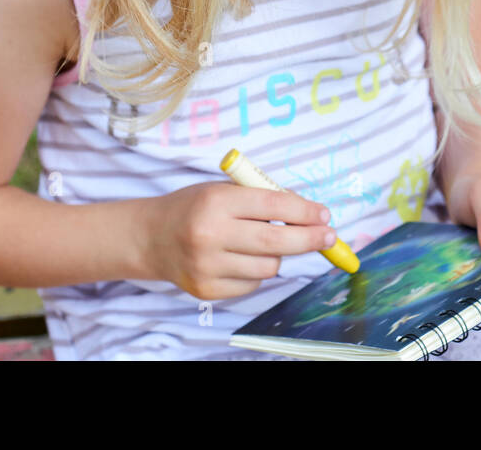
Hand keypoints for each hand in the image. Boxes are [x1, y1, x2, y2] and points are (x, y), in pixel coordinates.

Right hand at [140, 183, 336, 299]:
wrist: (151, 237)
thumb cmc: (194, 207)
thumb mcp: (222, 190)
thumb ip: (261, 200)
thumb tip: (310, 216)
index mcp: (216, 201)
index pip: (272, 205)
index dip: (304, 211)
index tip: (324, 215)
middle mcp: (211, 234)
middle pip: (276, 241)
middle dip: (309, 239)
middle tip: (329, 237)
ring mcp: (208, 266)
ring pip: (268, 267)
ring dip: (278, 255)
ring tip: (267, 243)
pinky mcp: (207, 290)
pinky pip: (252, 284)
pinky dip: (257, 271)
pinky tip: (243, 258)